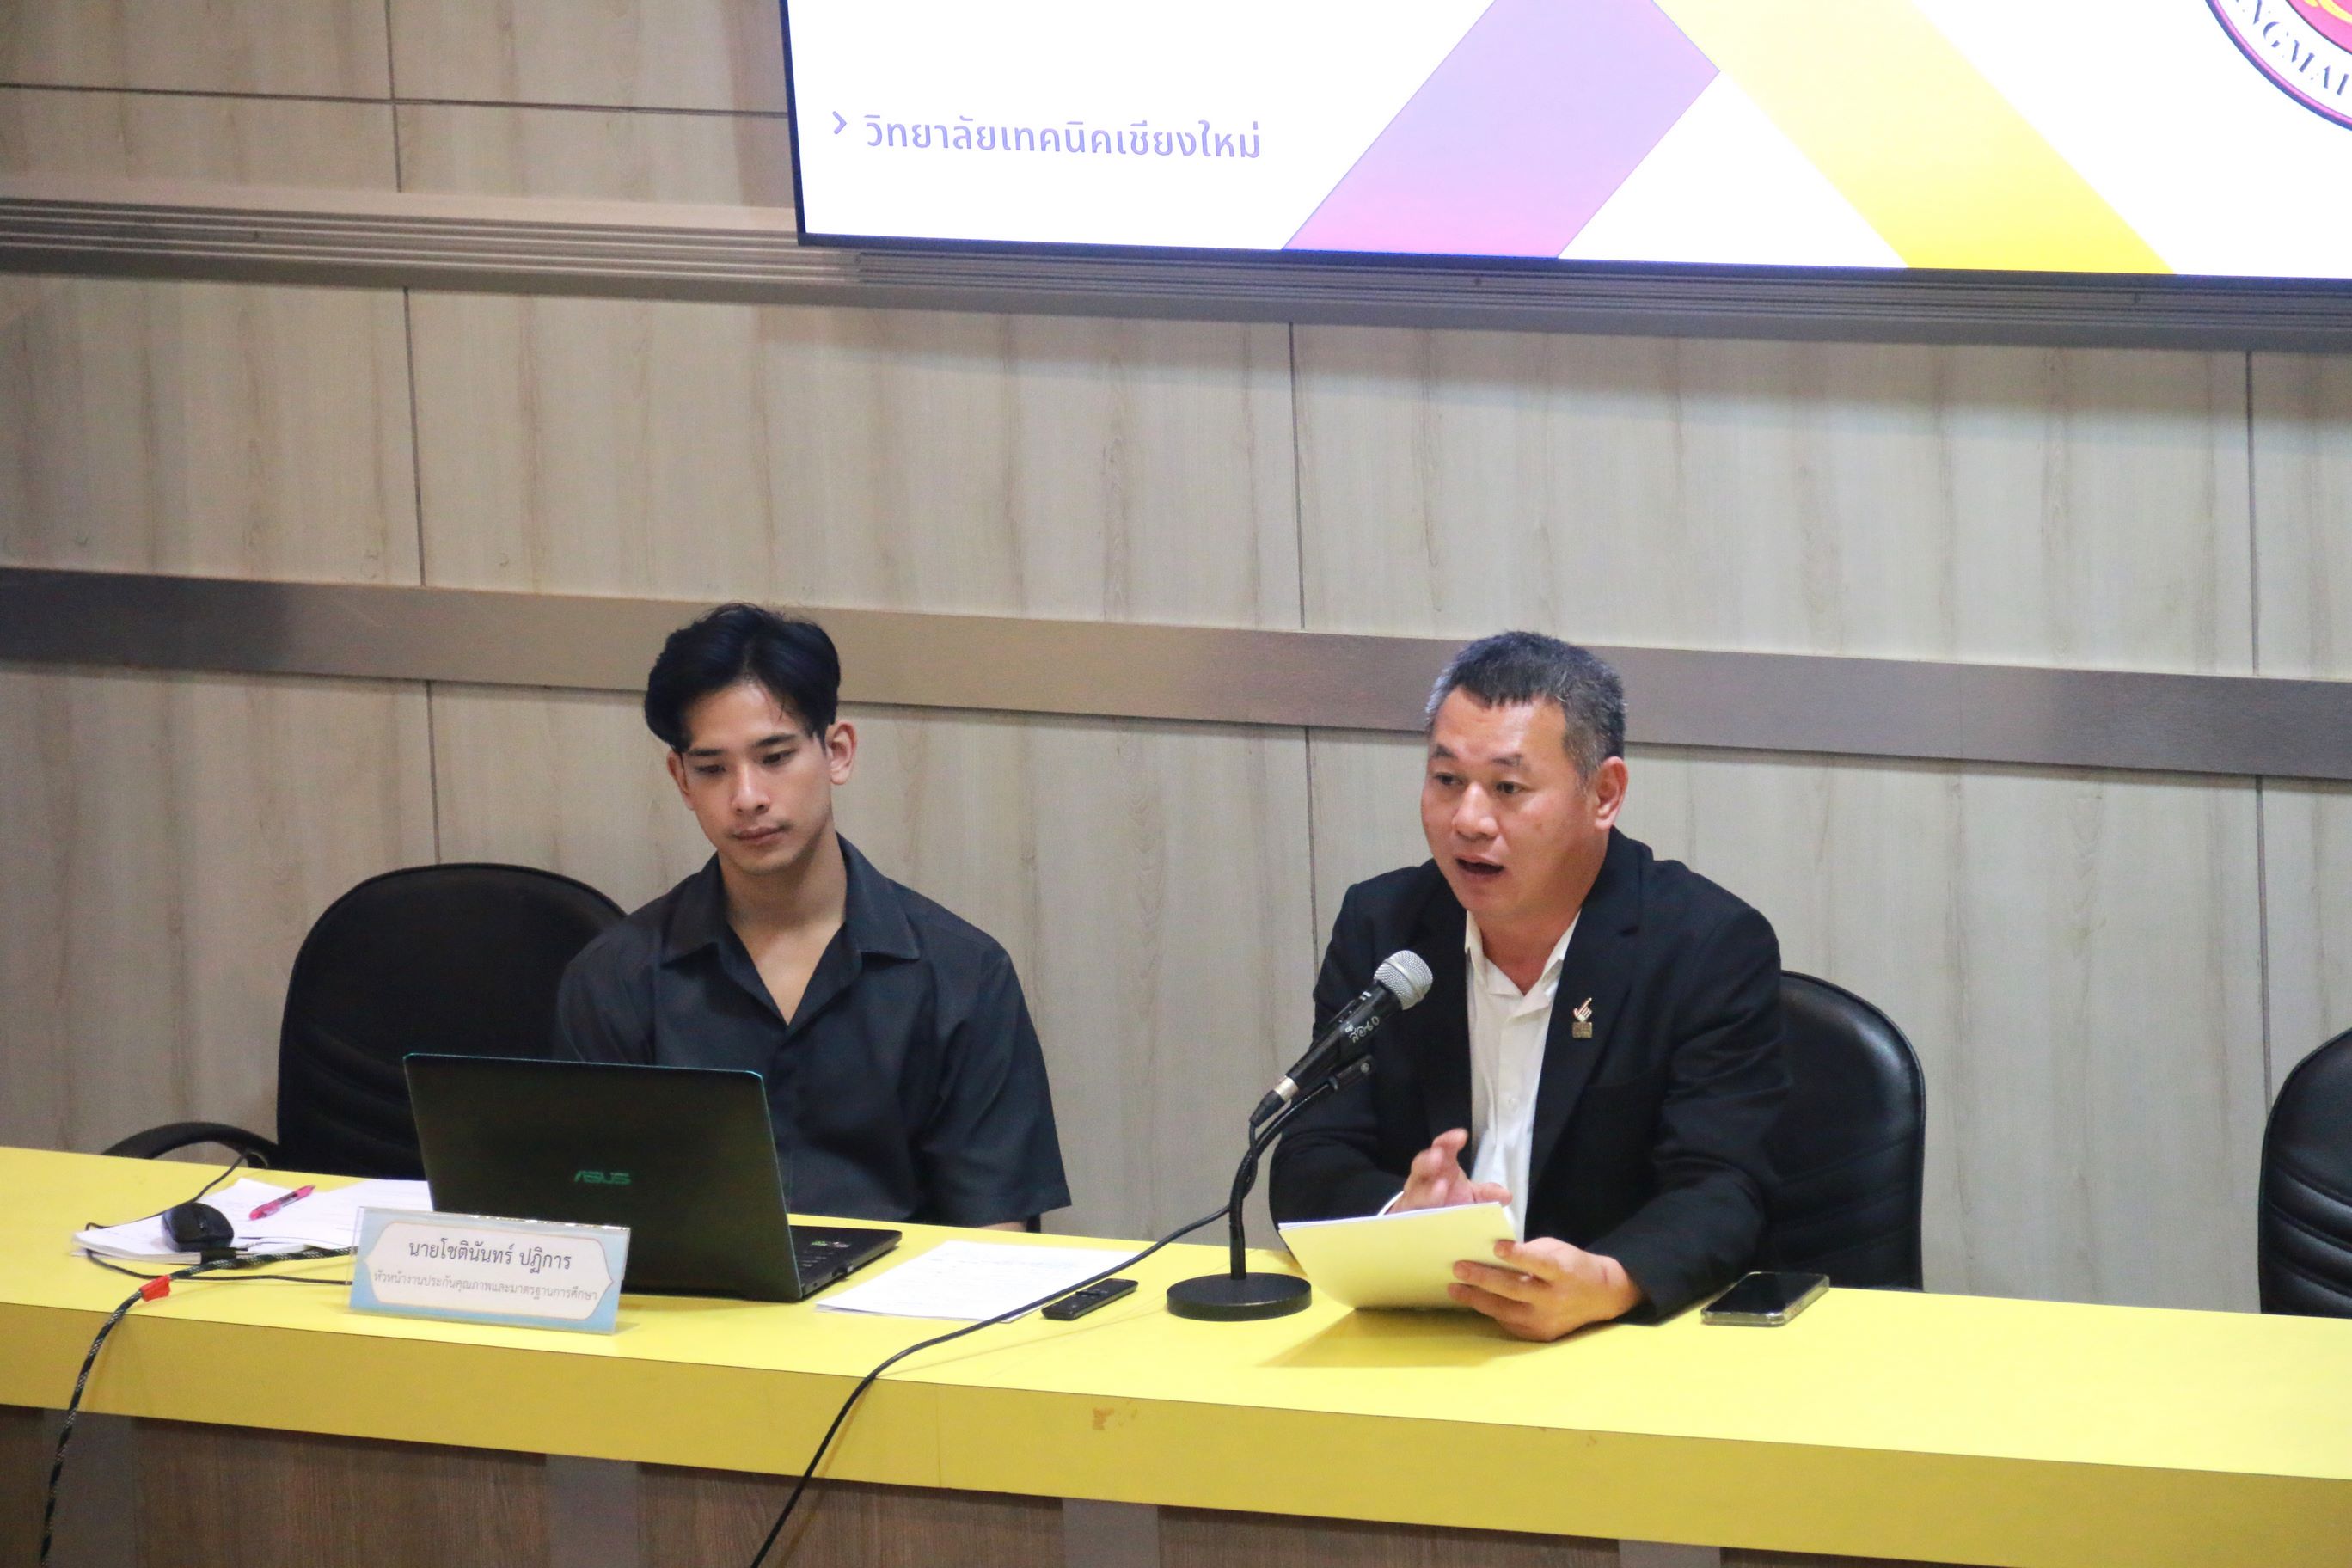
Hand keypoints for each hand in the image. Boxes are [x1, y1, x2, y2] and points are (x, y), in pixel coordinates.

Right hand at [1391, 1128, 1510, 1213]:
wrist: (1431, 1224)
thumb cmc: (1450, 1203)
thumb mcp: (1470, 1197)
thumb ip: (1485, 1195)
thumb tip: (1506, 1195)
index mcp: (1440, 1168)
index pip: (1441, 1148)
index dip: (1448, 1141)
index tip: (1461, 1137)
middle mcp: (1422, 1181)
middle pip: (1420, 1166)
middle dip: (1428, 1160)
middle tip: (1439, 1158)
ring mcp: (1412, 1200)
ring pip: (1413, 1193)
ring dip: (1426, 1191)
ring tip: (1440, 1188)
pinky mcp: (1408, 1219)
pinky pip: (1409, 1216)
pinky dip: (1416, 1215)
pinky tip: (1425, 1218)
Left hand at [1449, 1236, 1642, 1341]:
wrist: (1601, 1296)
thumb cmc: (1572, 1265)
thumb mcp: (1557, 1250)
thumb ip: (1530, 1253)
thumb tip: (1493, 1254)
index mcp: (1562, 1272)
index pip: (1539, 1263)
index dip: (1518, 1256)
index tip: (1496, 1248)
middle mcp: (1554, 1299)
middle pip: (1514, 1289)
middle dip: (1483, 1278)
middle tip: (1458, 1268)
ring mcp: (1546, 1320)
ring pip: (1506, 1311)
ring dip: (1477, 1299)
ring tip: (1455, 1289)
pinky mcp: (1540, 1335)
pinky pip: (1509, 1323)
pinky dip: (1491, 1311)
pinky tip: (1474, 1301)